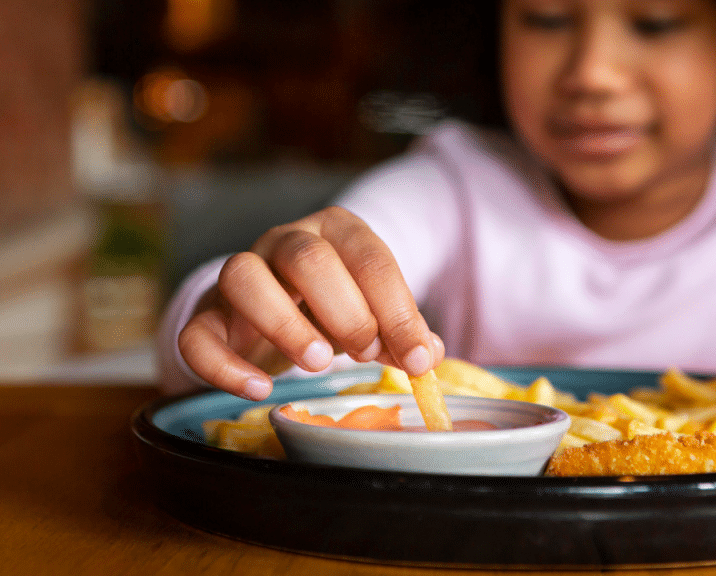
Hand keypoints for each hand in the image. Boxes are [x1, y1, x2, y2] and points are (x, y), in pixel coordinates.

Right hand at [177, 206, 444, 399]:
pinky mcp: (206, 314)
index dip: (397, 311)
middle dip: (345, 312)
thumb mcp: (375, 311)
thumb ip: (402, 331)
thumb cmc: (335, 304)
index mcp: (337, 232)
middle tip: (365, 353)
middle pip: (307, 258)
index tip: (416, 359)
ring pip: (242, 276)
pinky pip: (197, 333)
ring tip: (318, 361)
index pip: (370, 259)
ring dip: (284, 324)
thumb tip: (427, 355)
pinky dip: (225, 366)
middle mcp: (285, 241)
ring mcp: (240, 273)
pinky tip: (260, 389)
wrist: (274, 303)